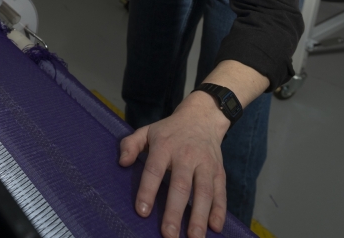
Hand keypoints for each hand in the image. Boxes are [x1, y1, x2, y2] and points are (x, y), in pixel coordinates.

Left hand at [119, 92, 230, 237]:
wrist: (202, 118)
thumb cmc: (169, 130)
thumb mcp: (146, 131)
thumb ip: (130, 145)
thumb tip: (122, 162)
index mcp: (164, 147)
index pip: (154, 170)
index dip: (148, 191)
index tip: (142, 212)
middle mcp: (186, 156)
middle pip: (181, 186)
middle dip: (175, 212)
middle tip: (169, 234)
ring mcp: (205, 164)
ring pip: (204, 192)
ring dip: (199, 217)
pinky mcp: (219, 171)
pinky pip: (221, 192)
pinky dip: (219, 210)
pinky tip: (216, 227)